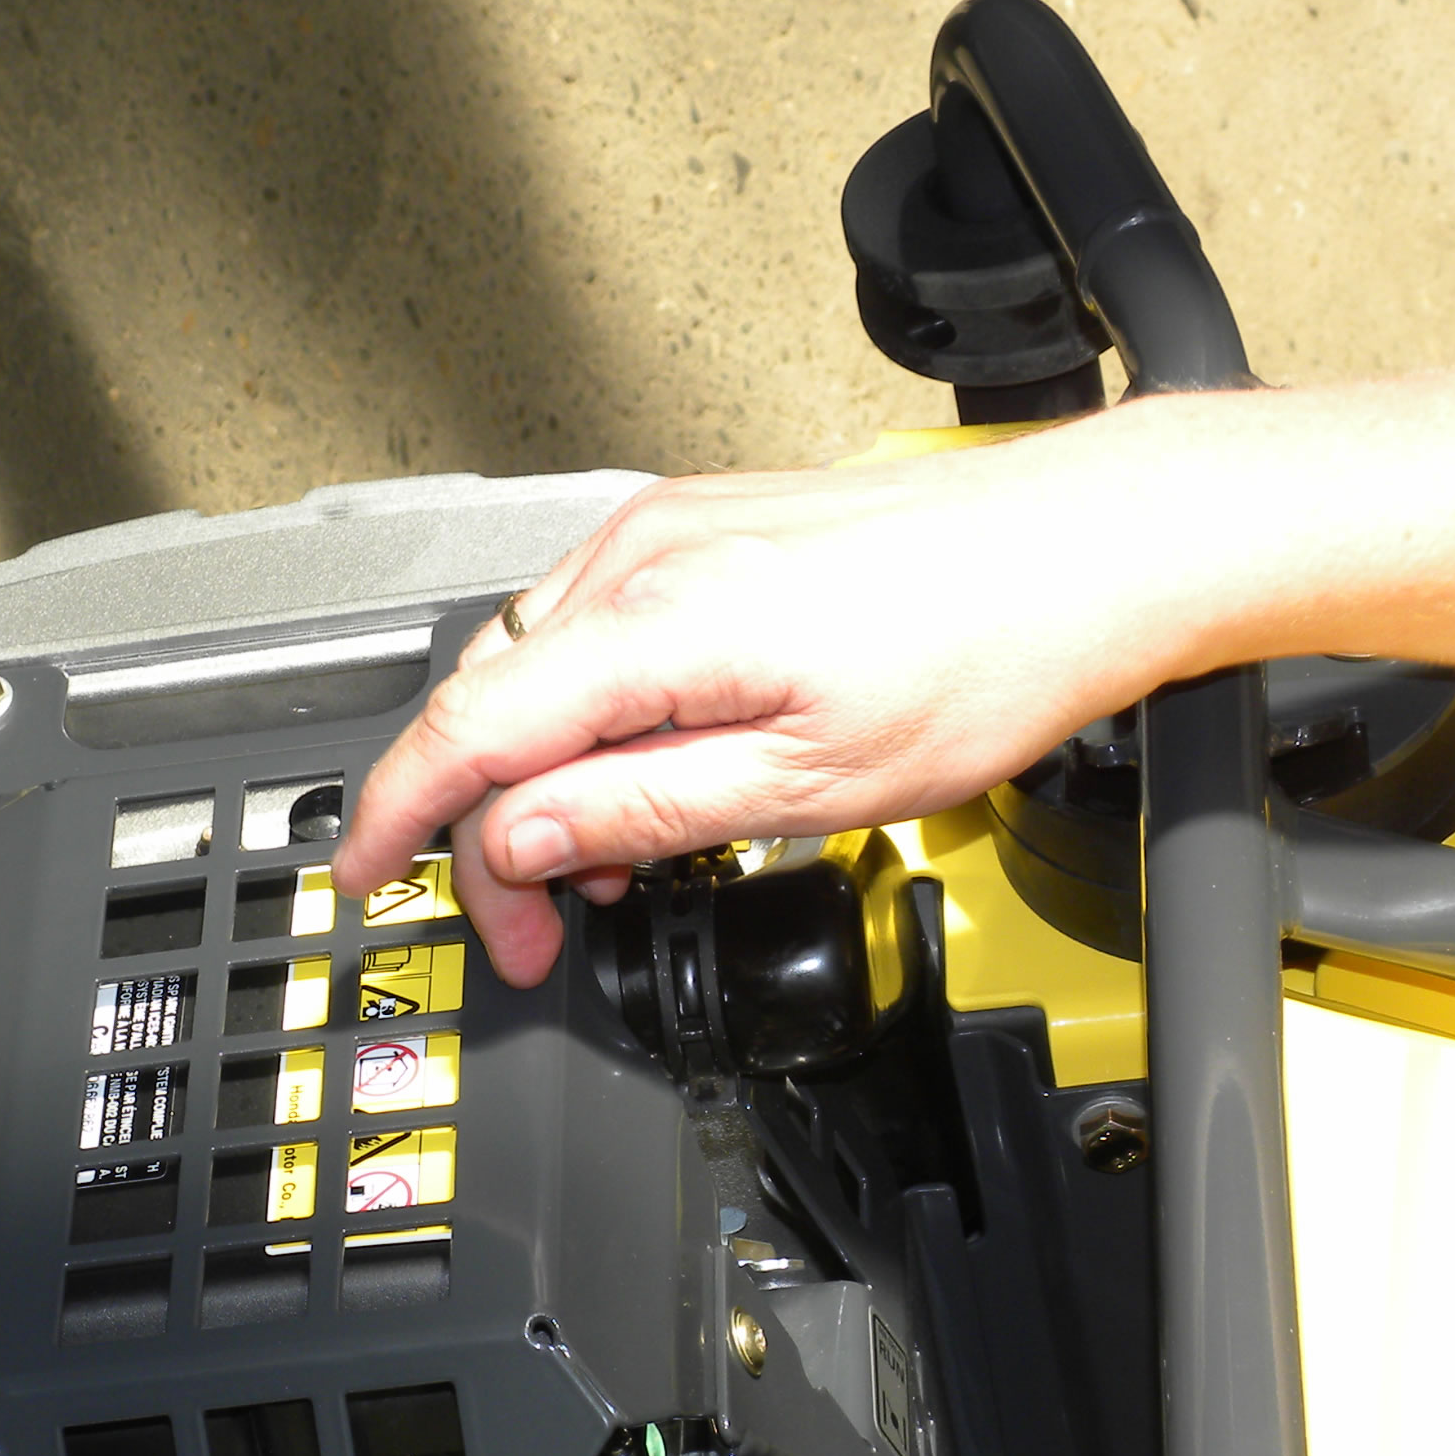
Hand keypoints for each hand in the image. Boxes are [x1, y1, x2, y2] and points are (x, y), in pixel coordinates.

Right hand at [334, 409, 1245, 981]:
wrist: (1084, 549)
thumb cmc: (984, 653)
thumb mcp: (809, 785)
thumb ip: (641, 811)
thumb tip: (522, 842)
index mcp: (655, 622)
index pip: (463, 729)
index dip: (400, 821)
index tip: (370, 881)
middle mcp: (639, 556)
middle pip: (488, 704)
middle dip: (492, 828)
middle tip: (546, 927)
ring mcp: (665, 531)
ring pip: (534, 670)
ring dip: (546, 776)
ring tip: (619, 863)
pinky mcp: (699, 528)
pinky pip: (590, 630)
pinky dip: (588, 715)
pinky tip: (644, 774)